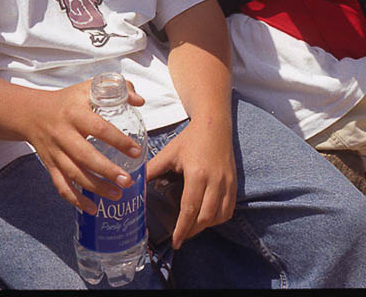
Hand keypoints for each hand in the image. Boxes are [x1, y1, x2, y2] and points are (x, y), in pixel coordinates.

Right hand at [20, 80, 145, 214]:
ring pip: (74, 174)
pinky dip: (75, 200)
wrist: (31, 113)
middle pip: (85, 156)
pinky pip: (61, 186)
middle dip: (107, 171)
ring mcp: (55, 152)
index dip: (118, 141)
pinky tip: (92, 209)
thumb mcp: (90, 87)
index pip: (99, 128)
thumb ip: (118, 89)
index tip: (136, 151)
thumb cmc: (69, 100)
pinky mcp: (50, 165)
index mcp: (76, 113)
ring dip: (95, 188)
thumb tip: (140, 101)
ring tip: (117, 194)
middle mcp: (63, 134)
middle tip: (128, 180)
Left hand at [146, 117, 237, 248]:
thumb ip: (150, 171)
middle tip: (181, 237)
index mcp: (197, 174)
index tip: (175, 242)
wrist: (214, 124)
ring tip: (193, 227)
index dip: (182, 229)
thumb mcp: (168, 153)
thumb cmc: (189, 139)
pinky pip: (229, 208)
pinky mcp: (234, 181)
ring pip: (220, 215)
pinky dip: (219, 218)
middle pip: (206, 217)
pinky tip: (208, 216)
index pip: (190, 209)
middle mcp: (215, 180)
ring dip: (206, 226)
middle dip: (192, 231)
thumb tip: (131, 187)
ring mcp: (227, 181)